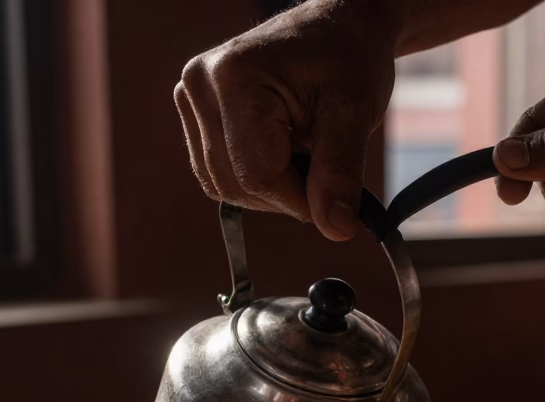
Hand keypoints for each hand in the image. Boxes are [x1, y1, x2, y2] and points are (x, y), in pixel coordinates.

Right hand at [175, 1, 398, 239]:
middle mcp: (199, 85)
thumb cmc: (347, 59)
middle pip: (236, 184)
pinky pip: (218, 173)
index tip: (336, 194)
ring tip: (304, 151)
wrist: (337, 27)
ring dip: (270, 187)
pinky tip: (282, 152)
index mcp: (235, 78)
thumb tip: (336, 230)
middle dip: (286, 193)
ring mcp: (190, 98)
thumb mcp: (354, 113)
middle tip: (324, 167)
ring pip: (223, 185)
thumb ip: (341, 172)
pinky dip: (254, 178)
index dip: (301, 199)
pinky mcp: (194, 112)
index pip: (257, 175)